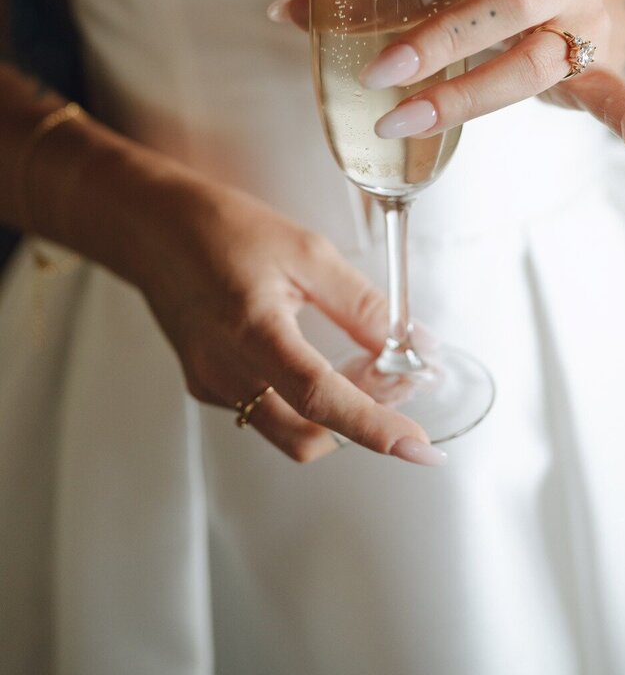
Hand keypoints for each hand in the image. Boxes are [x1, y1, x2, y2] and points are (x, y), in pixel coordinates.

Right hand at [136, 172, 443, 464]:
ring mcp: (211, 385)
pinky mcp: (207, 386)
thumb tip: (414, 343)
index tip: (421, 446)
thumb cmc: (223, 228)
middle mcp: (224, 372)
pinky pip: (268, 412)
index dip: (375, 426)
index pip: (320, 398)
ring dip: (340, 412)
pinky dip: (310, 401)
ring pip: (289, 430)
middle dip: (364, 421)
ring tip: (373, 367)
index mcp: (251, 331)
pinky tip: (331, 363)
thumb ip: (361, 304)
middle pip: (306, 436)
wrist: (152, 228)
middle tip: (403, 379)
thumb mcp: (306, 251)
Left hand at [270, 0, 624, 157]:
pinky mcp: (597, 70)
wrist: (574, 2)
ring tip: (406, 120)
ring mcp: (585, 23)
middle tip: (381, 69)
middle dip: (442, 37)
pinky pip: (620, 94)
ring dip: (471, 93)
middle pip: (512, 2)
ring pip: (538, 59)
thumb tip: (281, 11)